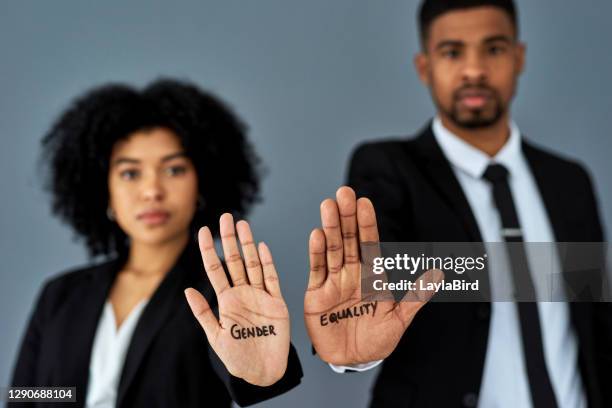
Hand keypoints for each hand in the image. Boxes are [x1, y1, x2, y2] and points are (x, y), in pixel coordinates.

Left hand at [185, 214, 289, 385]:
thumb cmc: (238, 358)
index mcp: (226, 300)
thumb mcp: (216, 337)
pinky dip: (268, 263)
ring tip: (243, 225)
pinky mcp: (276, 302)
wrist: (264, 372)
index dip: (208, 250)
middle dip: (229, 239)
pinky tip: (262, 247)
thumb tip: (188, 290)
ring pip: (253, 264)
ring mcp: (260, 295)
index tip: (202, 231)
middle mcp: (242, 293)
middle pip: (235, 260)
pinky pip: (272, 279)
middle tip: (226, 217)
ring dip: (248, 245)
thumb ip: (203, 313)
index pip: (215, 270)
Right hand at [304, 186, 440, 365]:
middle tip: (344, 193)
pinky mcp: (317, 294)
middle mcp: (352, 274)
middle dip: (347, 217)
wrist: (352, 360)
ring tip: (328, 206)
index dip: (367, 223)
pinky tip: (317, 235)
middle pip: (349, 240)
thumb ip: (415, 297)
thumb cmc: (376, 340)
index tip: (365, 202)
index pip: (369, 244)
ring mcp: (334, 282)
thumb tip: (438, 274)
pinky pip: (317, 270)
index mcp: (372, 276)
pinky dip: (317, 253)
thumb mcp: (399, 319)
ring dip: (330, 227)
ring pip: (332, 249)